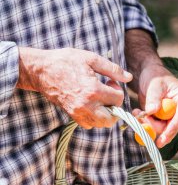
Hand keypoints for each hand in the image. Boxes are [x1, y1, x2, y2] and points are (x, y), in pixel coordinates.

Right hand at [18, 47, 132, 128]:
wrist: (42, 71)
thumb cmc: (66, 61)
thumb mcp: (91, 59)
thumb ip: (113, 69)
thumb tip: (129, 78)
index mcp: (93, 90)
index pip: (118, 99)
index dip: (117, 89)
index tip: (109, 82)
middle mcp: (87, 106)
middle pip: (112, 119)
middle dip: (115, 107)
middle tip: (109, 95)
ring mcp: (79, 113)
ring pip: (102, 124)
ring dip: (106, 113)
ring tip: (100, 99)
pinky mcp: (73, 116)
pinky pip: (91, 125)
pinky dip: (95, 118)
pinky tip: (92, 104)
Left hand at [136, 64, 177, 147]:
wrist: (149, 76)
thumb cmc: (155, 76)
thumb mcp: (154, 85)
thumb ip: (154, 98)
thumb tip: (152, 111)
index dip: (172, 128)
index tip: (163, 139)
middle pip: (171, 126)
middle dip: (155, 126)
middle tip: (140, 118)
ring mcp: (173, 115)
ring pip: (162, 128)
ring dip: (148, 123)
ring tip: (137, 111)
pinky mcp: (164, 119)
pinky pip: (155, 126)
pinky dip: (145, 122)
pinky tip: (138, 112)